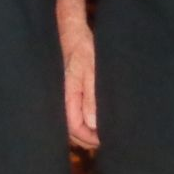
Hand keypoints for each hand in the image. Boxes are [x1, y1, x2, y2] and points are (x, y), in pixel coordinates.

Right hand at [60, 21, 98, 148]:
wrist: (74, 34)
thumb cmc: (83, 50)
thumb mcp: (91, 71)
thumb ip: (91, 97)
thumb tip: (92, 124)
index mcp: (68, 96)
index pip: (75, 127)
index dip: (90, 138)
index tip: (106, 139)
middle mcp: (64, 99)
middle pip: (73, 130)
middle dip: (88, 139)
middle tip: (108, 139)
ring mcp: (67, 96)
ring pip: (74, 122)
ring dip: (87, 131)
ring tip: (105, 132)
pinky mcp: (71, 92)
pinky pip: (76, 112)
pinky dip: (86, 120)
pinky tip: (98, 120)